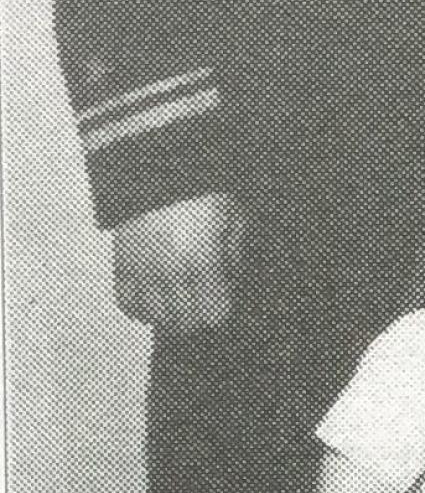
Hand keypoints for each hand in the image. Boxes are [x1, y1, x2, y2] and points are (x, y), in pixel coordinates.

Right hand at [111, 193, 244, 331]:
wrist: (157, 169)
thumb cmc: (200, 190)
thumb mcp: (232, 215)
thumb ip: (235, 251)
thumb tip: (230, 277)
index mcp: (202, 261)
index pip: (214, 314)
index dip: (222, 305)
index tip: (223, 292)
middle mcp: (170, 273)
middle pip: (186, 323)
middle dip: (199, 314)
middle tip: (203, 295)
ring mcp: (143, 272)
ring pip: (156, 319)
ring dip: (170, 313)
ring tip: (181, 295)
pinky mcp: (122, 266)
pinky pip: (127, 305)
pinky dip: (142, 308)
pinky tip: (156, 295)